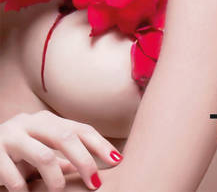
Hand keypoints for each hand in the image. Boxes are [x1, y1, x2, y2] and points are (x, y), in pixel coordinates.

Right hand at [0, 110, 121, 190]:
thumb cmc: (15, 154)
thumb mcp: (40, 151)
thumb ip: (63, 157)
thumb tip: (95, 168)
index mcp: (46, 120)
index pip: (80, 128)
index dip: (100, 144)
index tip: (117, 160)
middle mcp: (29, 122)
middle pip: (66, 136)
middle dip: (85, 161)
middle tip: (95, 183)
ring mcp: (11, 136)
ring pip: (44, 156)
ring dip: (56, 180)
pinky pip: (15, 177)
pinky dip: (25, 191)